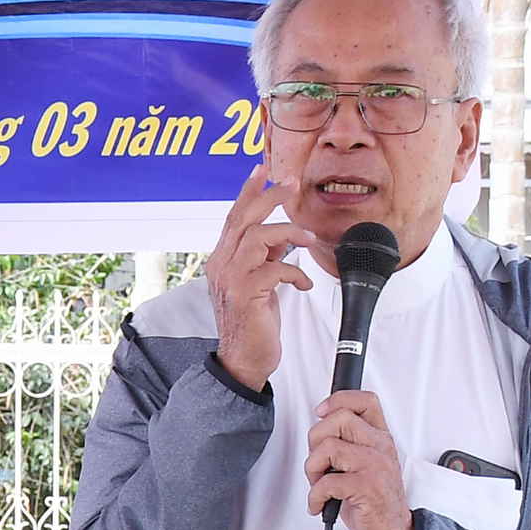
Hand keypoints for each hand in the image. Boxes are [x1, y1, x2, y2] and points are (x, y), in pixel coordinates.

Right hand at [205, 164, 315, 390]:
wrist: (243, 360)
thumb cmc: (253, 322)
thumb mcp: (258, 283)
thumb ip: (264, 257)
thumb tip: (281, 237)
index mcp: (222, 259)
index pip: (234, 217)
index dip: (248, 191)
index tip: (262, 169)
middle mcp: (221, 264)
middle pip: (244, 218)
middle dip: (269, 196)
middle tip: (291, 185)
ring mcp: (231, 279)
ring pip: (258, 237)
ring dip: (289, 234)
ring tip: (309, 241)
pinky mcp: (246, 294)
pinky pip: (275, 268)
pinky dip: (296, 272)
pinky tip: (304, 284)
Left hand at [305, 390, 412, 529]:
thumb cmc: (374, 501)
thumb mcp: (366, 465)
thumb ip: (349, 443)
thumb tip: (319, 428)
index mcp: (380, 438)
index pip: (365, 400)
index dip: (339, 399)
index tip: (322, 412)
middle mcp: (380, 447)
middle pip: (338, 419)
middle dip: (315, 441)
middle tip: (319, 463)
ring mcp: (375, 466)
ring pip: (327, 448)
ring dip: (312, 470)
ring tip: (319, 485)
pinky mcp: (366, 487)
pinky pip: (326, 482)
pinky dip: (315, 497)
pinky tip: (321, 504)